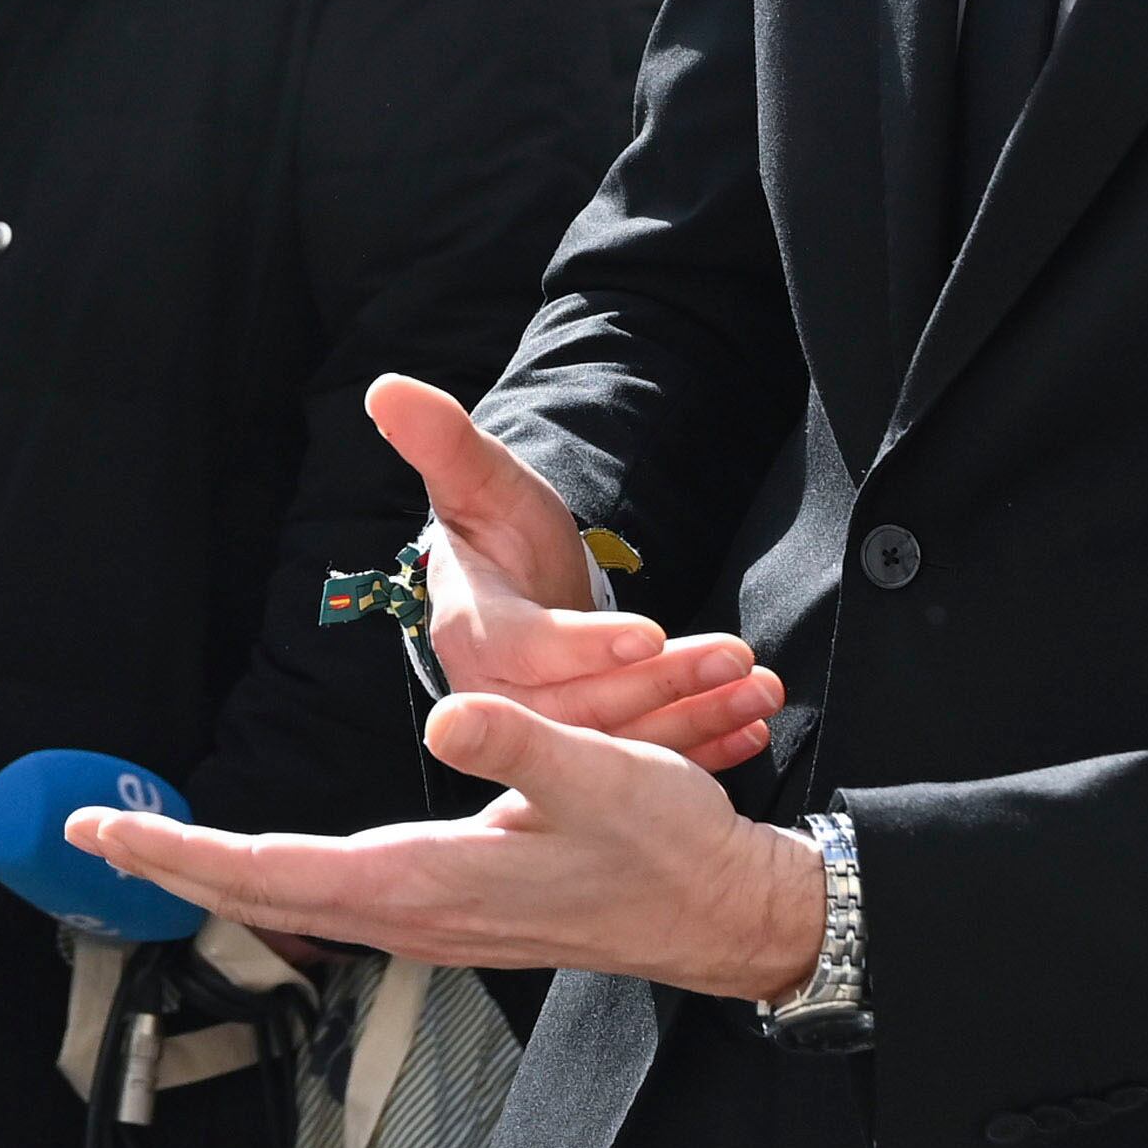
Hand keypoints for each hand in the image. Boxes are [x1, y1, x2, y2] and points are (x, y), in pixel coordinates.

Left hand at [71, 692, 823, 995]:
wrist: (725, 915)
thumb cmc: (668, 846)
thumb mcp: (604, 775)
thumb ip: (521, 745)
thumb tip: (445, 720)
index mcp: (427, 882)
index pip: (273, 870)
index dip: (183, 851)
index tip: (105, 832)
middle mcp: (415, 914)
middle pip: (265, 893)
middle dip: (173, 864)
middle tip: (88, 833)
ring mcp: (433, 920)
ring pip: (298, 900)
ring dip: (219, 873)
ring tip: (149, 844)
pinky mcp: (454, 911)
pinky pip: (337, 899)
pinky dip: (278, 876)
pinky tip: (262, 863)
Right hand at [367, 377, 780, 770]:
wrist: (515, 586)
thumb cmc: (498, 529)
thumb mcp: (477, 480)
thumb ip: (441, 440)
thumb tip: (389, 388)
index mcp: (472, 630)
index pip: (525, 648)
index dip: (583, 646)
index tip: (648, 634)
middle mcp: (500, 696)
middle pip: (583, 707)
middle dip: (664, 684)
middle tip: (735, 657)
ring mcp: (544, 732)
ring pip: (619, 740)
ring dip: (696, 718)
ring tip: (758, 688)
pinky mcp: (584, 753)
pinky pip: (642, 759)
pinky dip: (701, 746)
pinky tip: (750, 729)